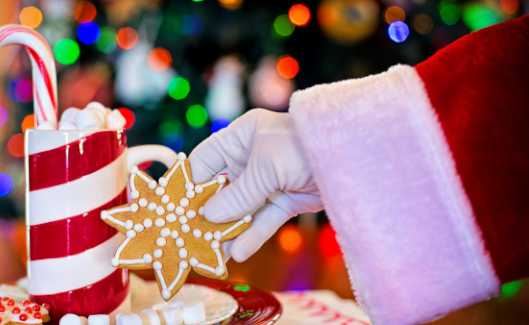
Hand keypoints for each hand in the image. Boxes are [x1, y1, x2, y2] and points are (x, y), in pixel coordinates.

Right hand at [189, 109, 323, 261]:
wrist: (354, 157)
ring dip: (227, 231)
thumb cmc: (305, 146)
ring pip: (240, 209)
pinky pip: (262, 220)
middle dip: (206, 213)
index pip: (204, 161)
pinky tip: (238, 253)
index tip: (174, 208)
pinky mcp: (284, 200)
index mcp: (240, 137)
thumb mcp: (266, 166)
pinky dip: (251, 236)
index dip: (189, 184)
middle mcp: (250, 158)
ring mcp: (267, 181)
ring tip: (211, 253)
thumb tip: (207, 216)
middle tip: (189, 236)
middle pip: (220, 189)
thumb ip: (238, 194)